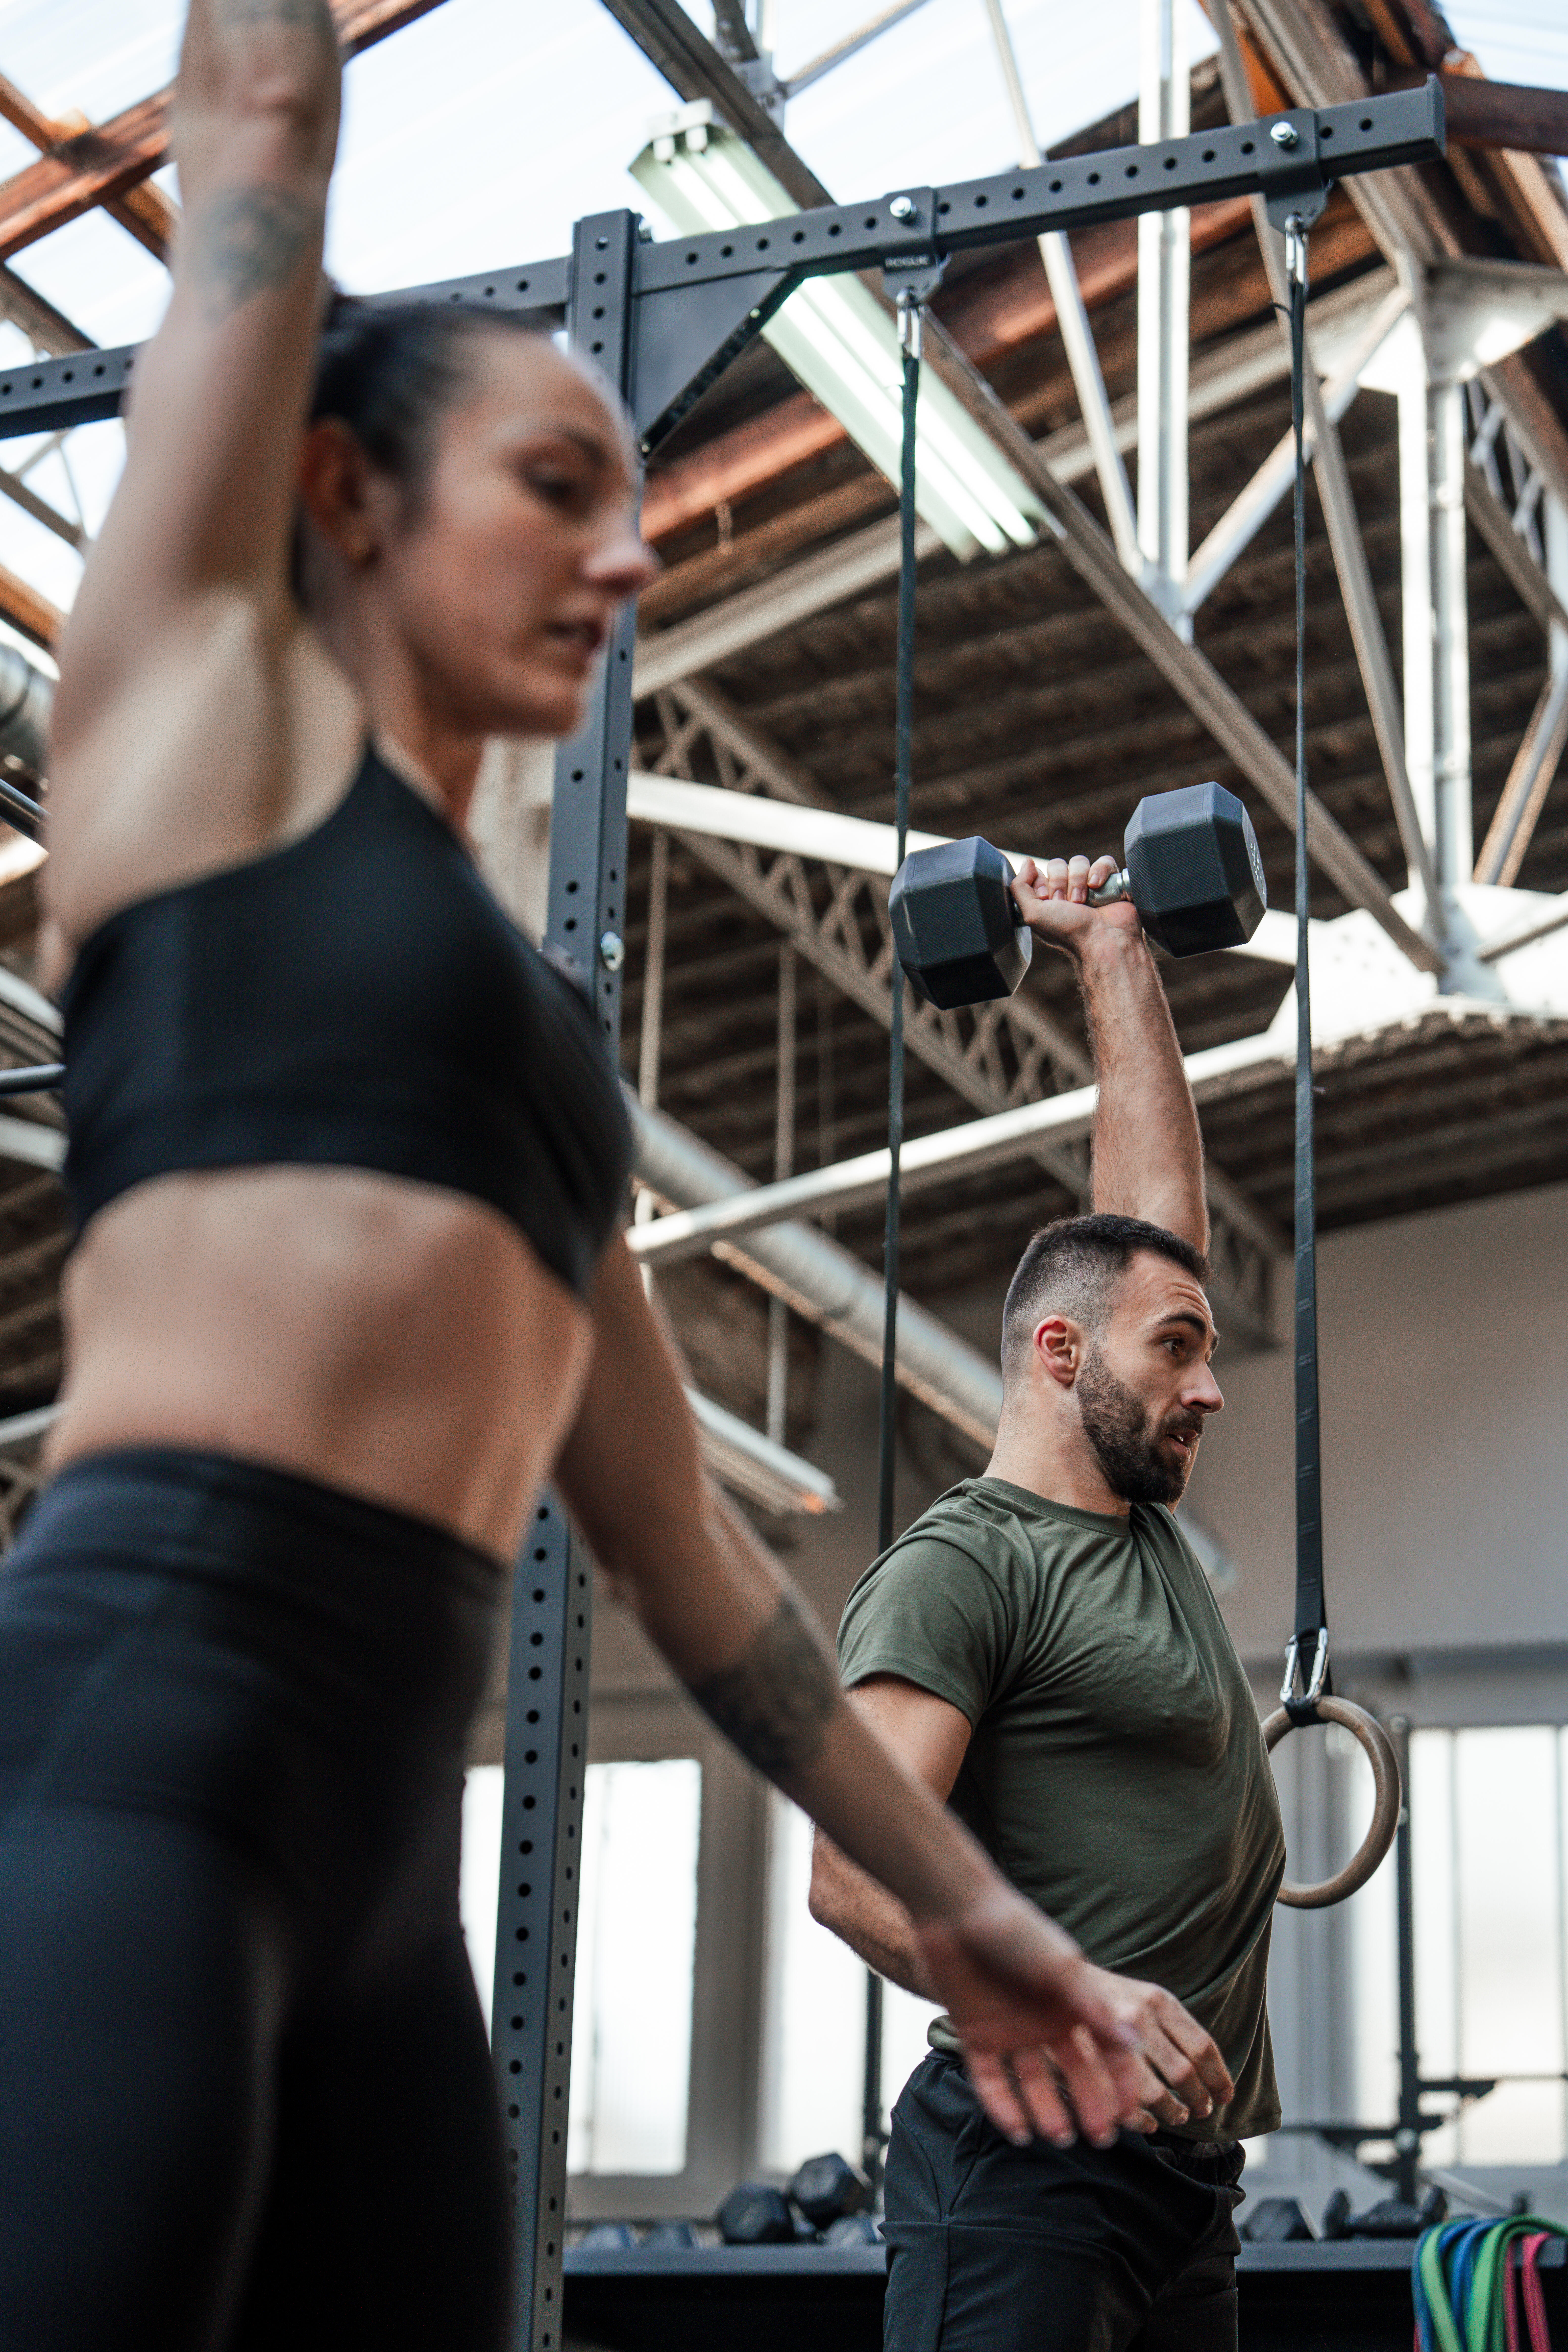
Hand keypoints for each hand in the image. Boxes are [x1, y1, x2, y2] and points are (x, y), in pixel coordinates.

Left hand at [914, 1882, 1172, 2150]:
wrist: (955, 1910)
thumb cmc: (1014, 1929)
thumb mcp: (1061, 1968)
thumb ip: (1096, 2009)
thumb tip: (1138, 2042)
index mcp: (1071, 2003)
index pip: (1105, 2050)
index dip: (1120, 2081)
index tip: (1130, 2113)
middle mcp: (1043, 2020)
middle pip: (1072, 2072)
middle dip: (1089, 2105)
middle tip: (1101, 2138)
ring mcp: (1010, 2030)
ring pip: (1032, 2082)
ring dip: (1046, 2111)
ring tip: (1058, 2136)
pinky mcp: (976, 2035)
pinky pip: (991, 2081)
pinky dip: (1003, 2107)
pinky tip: (1017, 2131)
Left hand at [1010, 854, 1141, 956]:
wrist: (1102, 940)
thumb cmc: (1068, 932)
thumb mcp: (1032, 914)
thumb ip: (1020, 887)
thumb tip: (1027, 862)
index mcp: (1048, 900)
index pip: (1039, 874)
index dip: (1042, 883)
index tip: (1047, 900)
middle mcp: (1068, 891)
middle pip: (1058, 865)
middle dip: (1060, 883)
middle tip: (1067, 903)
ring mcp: (1089, 886)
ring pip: (1079, 862)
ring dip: (1078, 880)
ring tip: (1083, 901)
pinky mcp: (1110, 882)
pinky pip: (1104, 861)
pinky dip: (1099, 871)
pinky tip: (1097, 885)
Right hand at [1064, 1964, 1235, 2134]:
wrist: (1058, 1985)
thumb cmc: (1112, 1999)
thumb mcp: (1148, 1998)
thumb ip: (1175, 2028)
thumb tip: (1213, 2075)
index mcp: (1160, 2001)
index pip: (1203, 2047)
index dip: (1220, 2078)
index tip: (1226, 2096)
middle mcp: (1139, 2017)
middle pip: (1184, 2073)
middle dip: (1199, 2099)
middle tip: (1202, 2110)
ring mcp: (1112, 2038)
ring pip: (1156, 2093)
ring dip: (1173, 2112)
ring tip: (1178, 2115)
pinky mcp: (1088, 2058)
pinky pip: (1124, 2103)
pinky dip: (1142, 2121)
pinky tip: (1149, 2123)